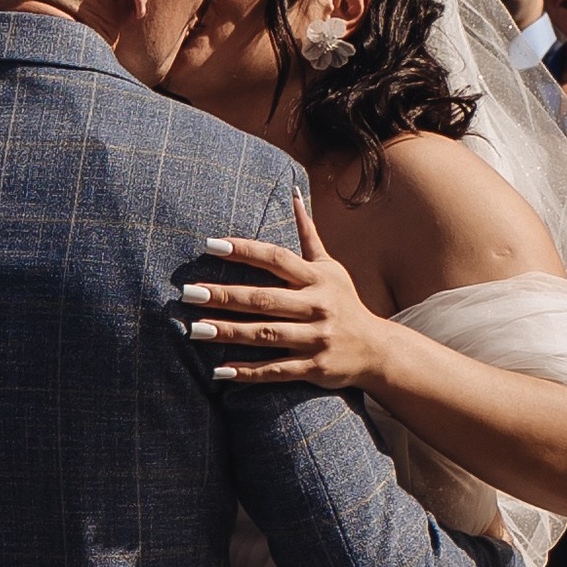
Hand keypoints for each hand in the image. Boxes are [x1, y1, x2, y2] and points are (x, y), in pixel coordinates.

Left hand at [182, 203, 385, 386]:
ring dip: (229, 332)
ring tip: (195, 328)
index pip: (276, 258)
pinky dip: (249, 372)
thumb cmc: (345, 303)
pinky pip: (277, 370)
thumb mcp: (331, 268)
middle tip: (188, 293)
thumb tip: (294, 194)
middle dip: (225, 296)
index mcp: (317, 279)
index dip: (244, 250)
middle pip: (264, 299)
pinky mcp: (315, 368)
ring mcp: (316, 339)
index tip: (210, 246)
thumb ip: (308, 234)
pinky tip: (220, 370)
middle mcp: (317, 307)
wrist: (378, 350)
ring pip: (266, 335)